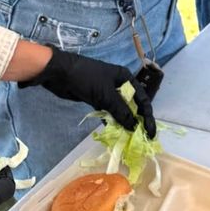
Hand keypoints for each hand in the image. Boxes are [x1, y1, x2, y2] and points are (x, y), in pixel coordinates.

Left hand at [20, 49, 155, 138]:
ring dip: (124, 123)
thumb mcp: (106, 95)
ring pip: (120, 110)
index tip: (150, 132)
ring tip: (129, 138)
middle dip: (137, 121)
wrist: (59, 73)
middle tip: (141, 138)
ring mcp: (107, 92)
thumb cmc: (85, 78)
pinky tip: (114, 132)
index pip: (142, 100)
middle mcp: (119, 85)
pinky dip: (111, 121)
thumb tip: (134, 127)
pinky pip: (108, 112)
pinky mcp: (96, 98)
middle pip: (133, 105)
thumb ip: (121, 111)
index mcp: (126, 78)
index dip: (148, 117)